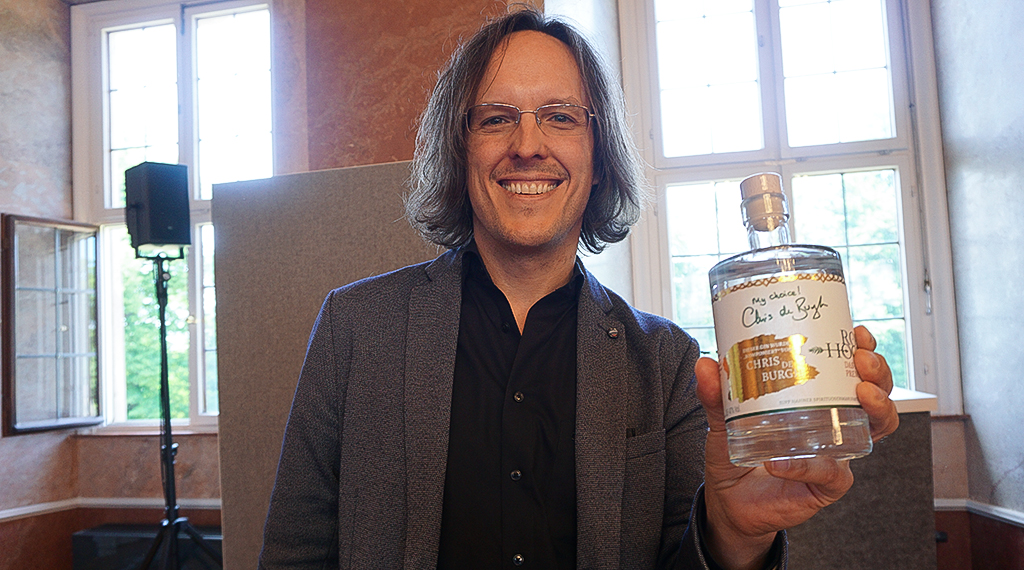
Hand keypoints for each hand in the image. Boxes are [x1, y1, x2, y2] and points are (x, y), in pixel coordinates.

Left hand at [695, 325, 897, 569]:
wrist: (729, 500)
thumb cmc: (737, 452)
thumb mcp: (723, 418)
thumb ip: (716, 395)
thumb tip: (706, 363)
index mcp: (816, 399)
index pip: (850, 370)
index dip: (864, 350)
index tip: (858, 333)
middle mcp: (834, 423)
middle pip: (876, 393)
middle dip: (878, 372)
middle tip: (860, 360)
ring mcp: (835, 453)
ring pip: (877, 428)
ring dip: (877, 407)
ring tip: (860, 393)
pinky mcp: (825, 485)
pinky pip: (831, 473)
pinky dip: (810, 465)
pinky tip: (784, 461)